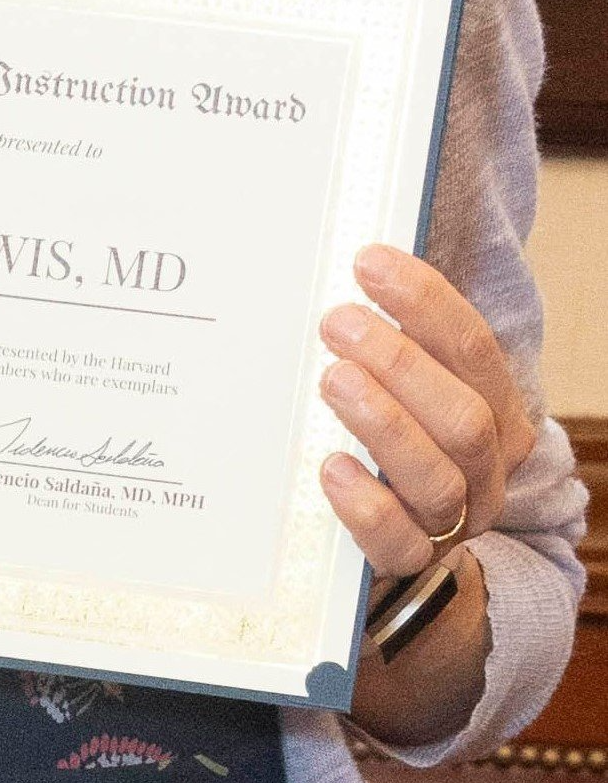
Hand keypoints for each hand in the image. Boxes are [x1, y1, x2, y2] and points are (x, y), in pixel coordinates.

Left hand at [318, 244, 536, 577]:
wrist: (398, 550)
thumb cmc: (395, 440)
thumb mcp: (405, 386)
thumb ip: (391, 338)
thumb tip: (351, 265)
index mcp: (494, 411)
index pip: (473, 348)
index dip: (424, 301)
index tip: (368, 262)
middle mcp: (484, 469)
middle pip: (465, 417)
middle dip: (400, 362)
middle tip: (337, 322)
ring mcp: (451, 521)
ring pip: (438, 477)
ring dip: (385, 422)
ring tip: (334, 379)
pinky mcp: (409, 564)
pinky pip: (398, 543)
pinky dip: (366, 503)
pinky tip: (332, 467)